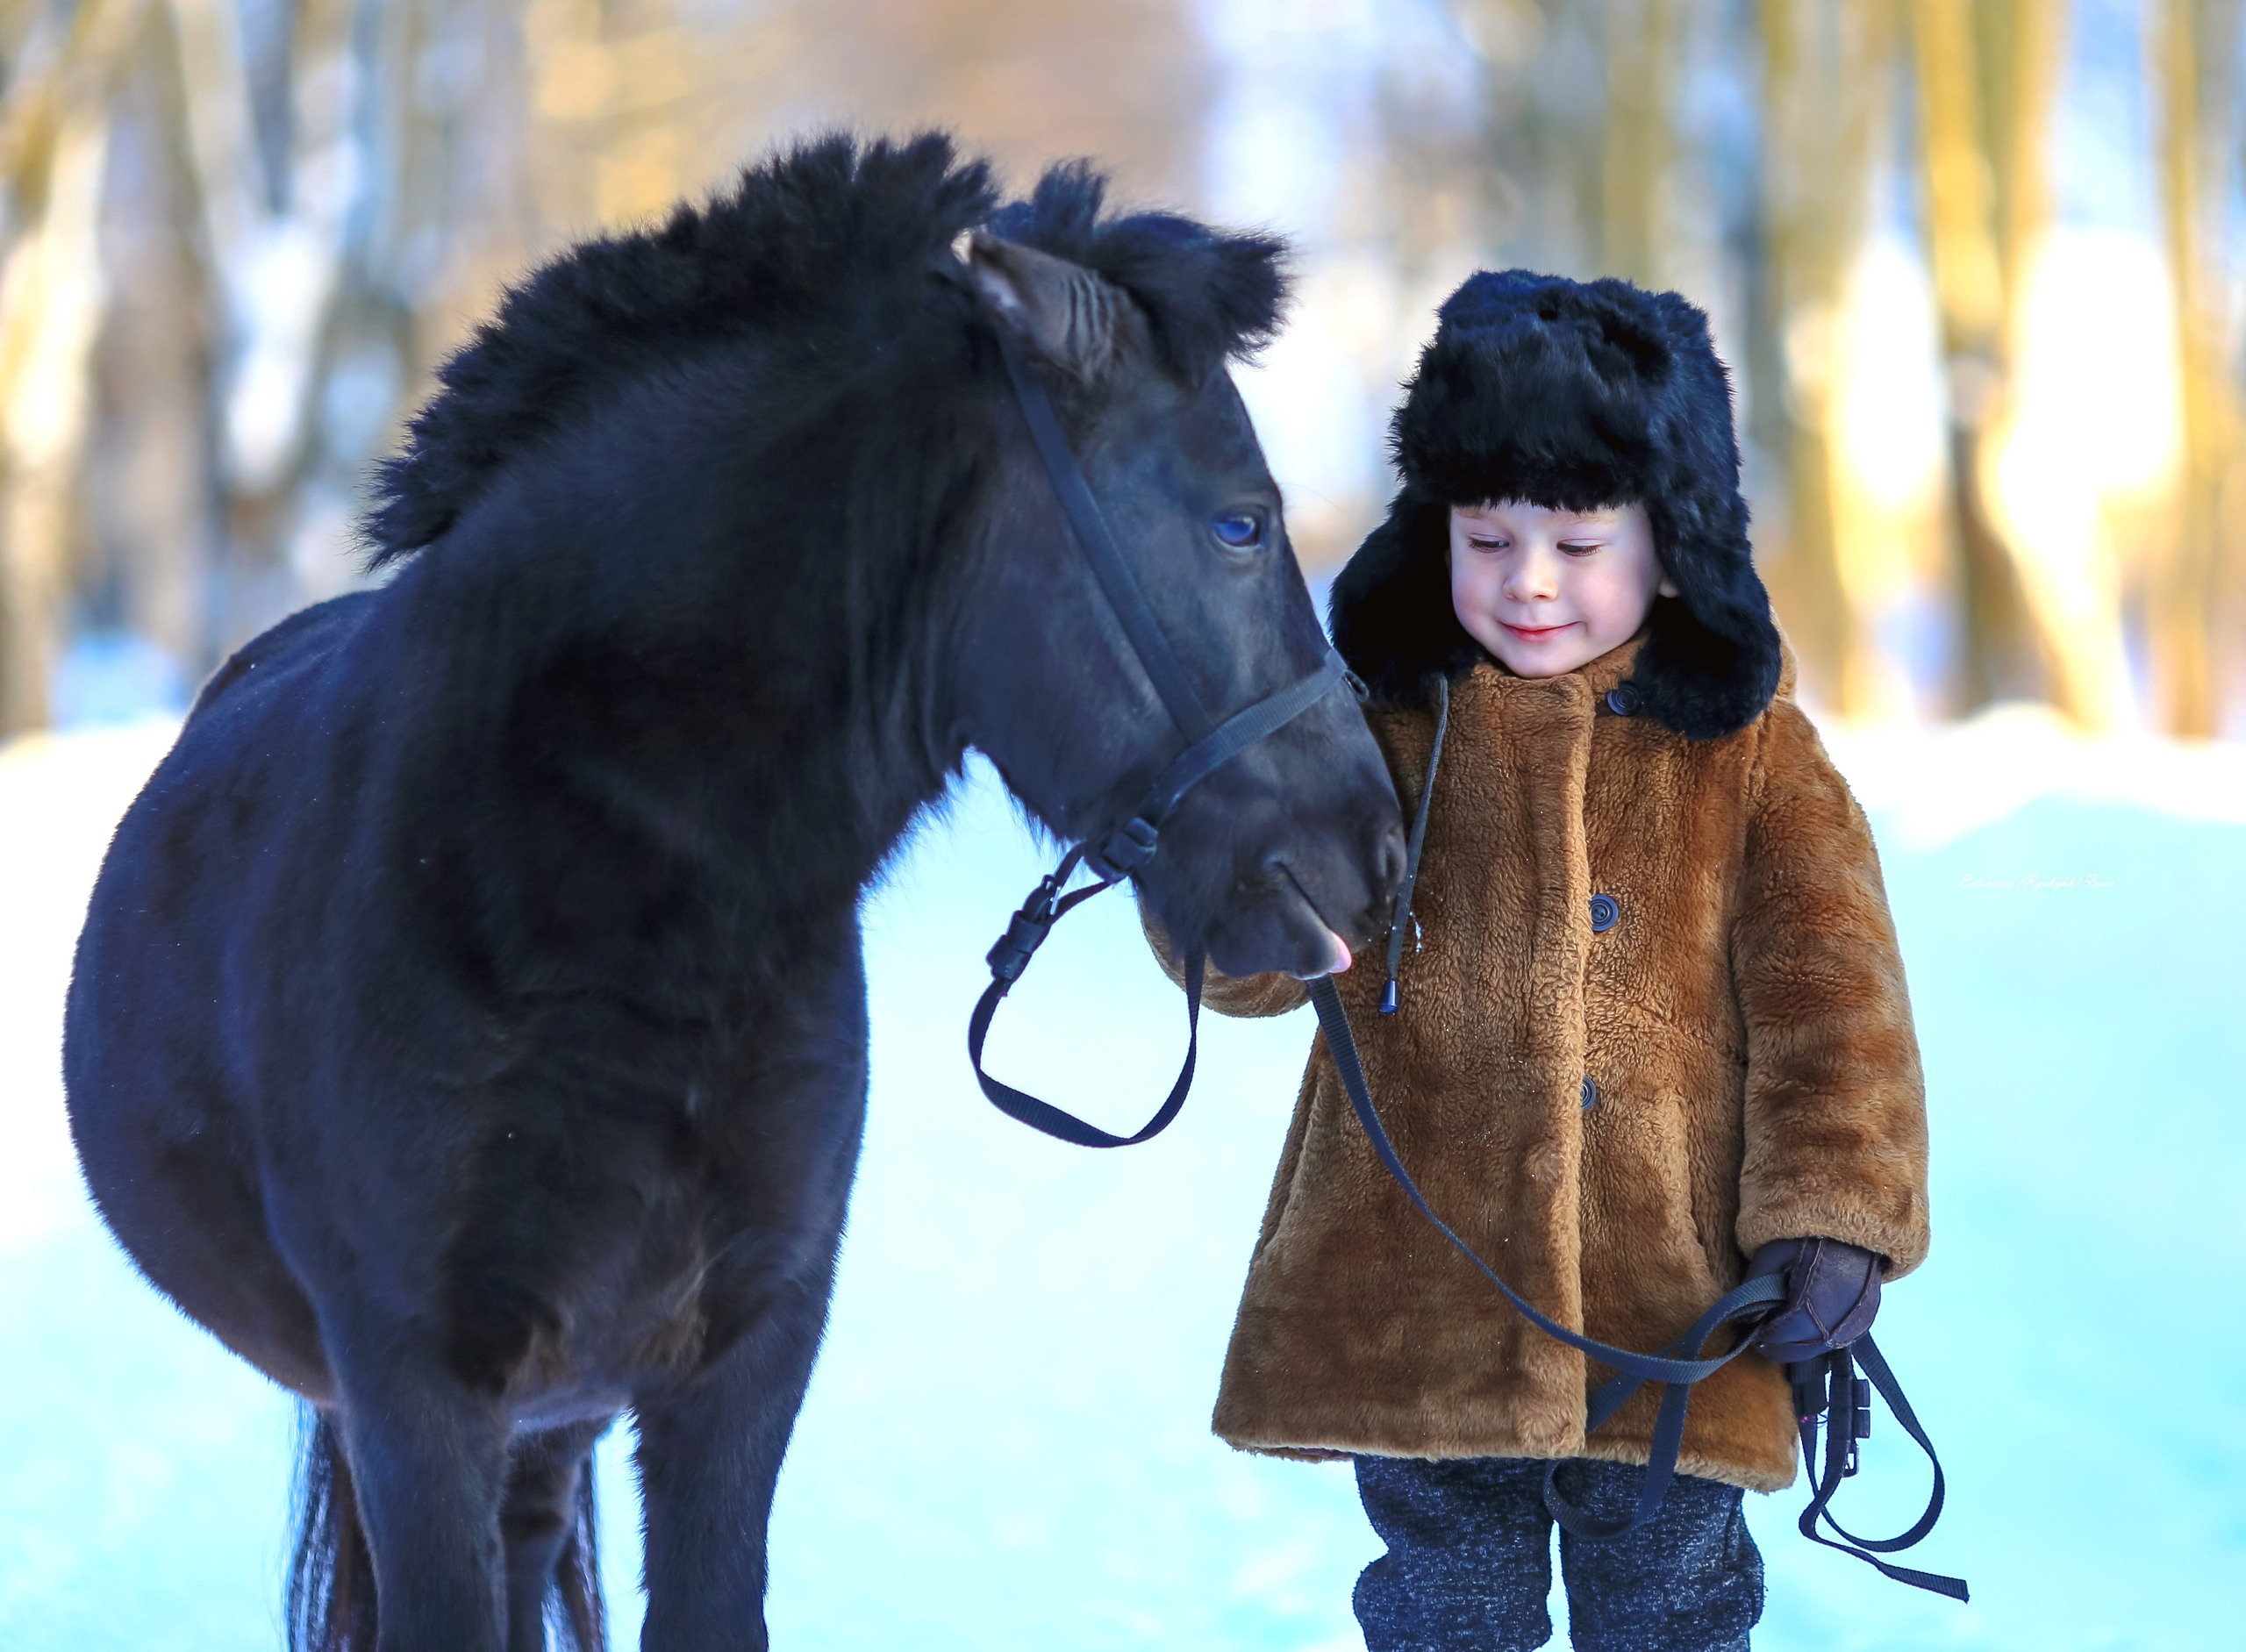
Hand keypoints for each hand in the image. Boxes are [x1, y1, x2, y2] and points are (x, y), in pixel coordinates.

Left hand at [1747, 1237, 1881, 1363]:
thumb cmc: (1805, 1235)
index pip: (1785, 1335)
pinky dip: (1820, 1338)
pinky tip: (1806, 1329)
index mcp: (1816, 1300)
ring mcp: (1859, 1319)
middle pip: (1806, 1347)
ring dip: (1802, 1345)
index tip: (1752, 1333)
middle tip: (1763, 1340)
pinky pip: (1841, 1338)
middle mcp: (1843, 1317)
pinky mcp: (1867, 1317)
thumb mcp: (1771, 1254)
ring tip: (1782, 1335)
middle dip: (1782, 1347)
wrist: (1849, 1224)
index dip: (1766, 1337)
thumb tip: (1745, 1317)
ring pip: (1824, 1346)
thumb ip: (1755, 1286)